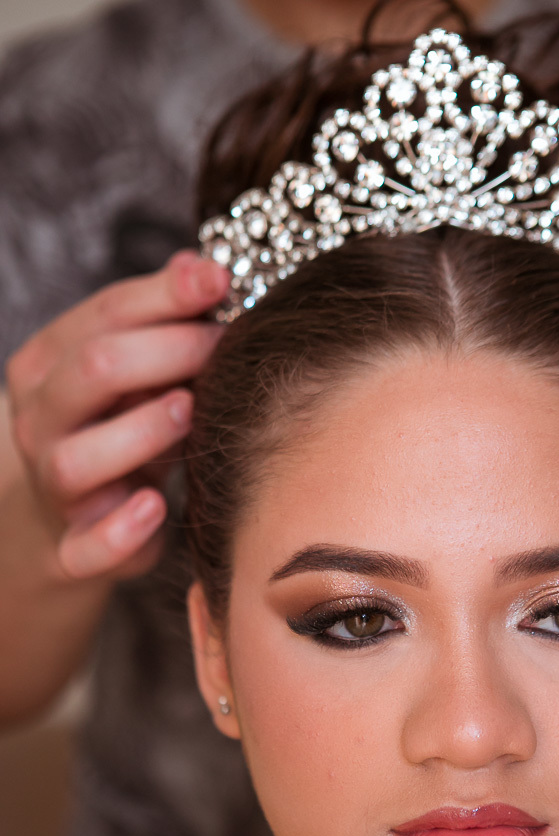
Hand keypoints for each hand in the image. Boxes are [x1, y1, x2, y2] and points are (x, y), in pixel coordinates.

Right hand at [5, 251, 229, 579]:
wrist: (70, 522)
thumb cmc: (117, 431)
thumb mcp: (133, 373)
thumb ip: (162, 323)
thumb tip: (200, 265)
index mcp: (49, 365)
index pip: (103, 316)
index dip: (165, 296)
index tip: (221, 282)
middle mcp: (41, 422)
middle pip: (91, 371)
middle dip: (165, 352)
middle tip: (223, 347)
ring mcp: (53, 489)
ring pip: (78, 458)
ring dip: (139, 432)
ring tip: (189, 413)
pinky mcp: (72, 552)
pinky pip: (86, 547)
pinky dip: (119, 531)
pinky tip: (157, 508)